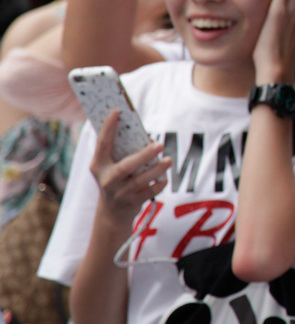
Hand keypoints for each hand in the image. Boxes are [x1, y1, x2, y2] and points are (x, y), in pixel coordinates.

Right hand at [90, 111, 170, 225]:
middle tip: (160, 144)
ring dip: (157, 168)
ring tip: (168, 160)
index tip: (116, 111)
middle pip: (127, 166)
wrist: (112, 212)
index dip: (108, 128)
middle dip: (144, 155)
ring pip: (142, 180)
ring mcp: (120, 193)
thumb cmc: (115, 179)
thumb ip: (121, 151)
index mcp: (98, 166)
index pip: (102, 144)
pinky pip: (151, 191)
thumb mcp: (110, 166)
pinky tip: (164, 176)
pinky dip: (160, 182)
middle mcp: (107, 180)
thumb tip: (145, 136)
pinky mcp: (133, 202)